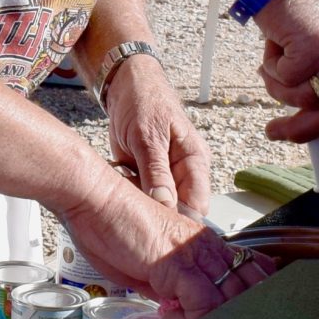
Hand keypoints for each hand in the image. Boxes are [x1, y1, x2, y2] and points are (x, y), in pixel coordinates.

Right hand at [57, 165, 270, 318]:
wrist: (94, 199)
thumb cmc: (110, 226)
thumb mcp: (143, 263)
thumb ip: (164, 284)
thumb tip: (172, 305)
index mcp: (201, 243)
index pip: (248, 269)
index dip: (246, 295)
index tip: (223, 317)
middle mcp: (206, 246)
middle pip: (249, 286)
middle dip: (233, 315)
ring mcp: (195, 254)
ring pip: (233, 298)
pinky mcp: (179, 264)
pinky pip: (205, 304)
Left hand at [105, 55, 211, 215]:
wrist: (125, 87)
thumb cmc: (145, 102)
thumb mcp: (148, 137)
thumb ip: (157, 172)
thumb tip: (166, 204)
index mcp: (195, 159)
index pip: (198, 202)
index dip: (183, 220)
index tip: (162, 231)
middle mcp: (183, 171)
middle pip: (179, 209)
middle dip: (159, 216)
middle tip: (137, 220)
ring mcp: (165, 175)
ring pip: (158, 205)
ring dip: (142, 206)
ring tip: (125, 199)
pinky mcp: (147, 176)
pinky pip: (142, 196)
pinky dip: (130, 197)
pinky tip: (120, 189)